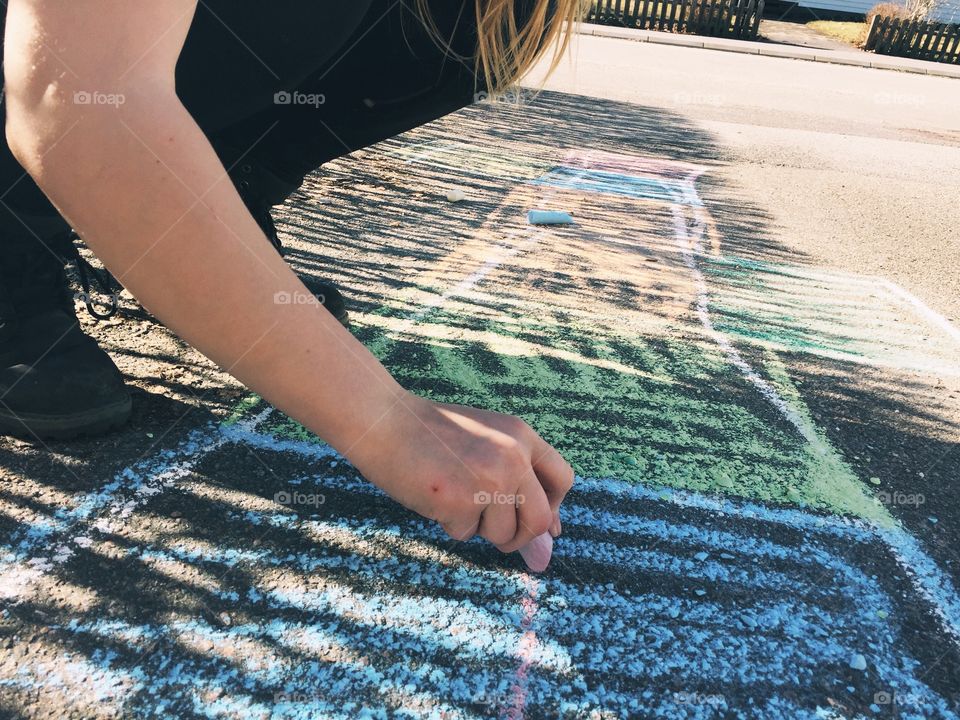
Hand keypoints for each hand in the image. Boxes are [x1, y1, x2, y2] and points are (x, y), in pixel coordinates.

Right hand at [349, 393, 573, 553]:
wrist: (384, 422)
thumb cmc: (432, 435)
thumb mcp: (483, 447)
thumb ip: (517, 488)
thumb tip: (545, 557)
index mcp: (521, 435)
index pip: (562, 480)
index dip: (553, 507)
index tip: (533, 518)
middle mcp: (513, 456)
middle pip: (540, 520)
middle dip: (521, 537)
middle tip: (496, 531)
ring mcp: (489, 479)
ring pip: (503, 533)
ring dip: (478, 528)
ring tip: (453, 495)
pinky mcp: (461, 500)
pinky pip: (465, 533)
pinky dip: (449, 524)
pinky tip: (433, 495)